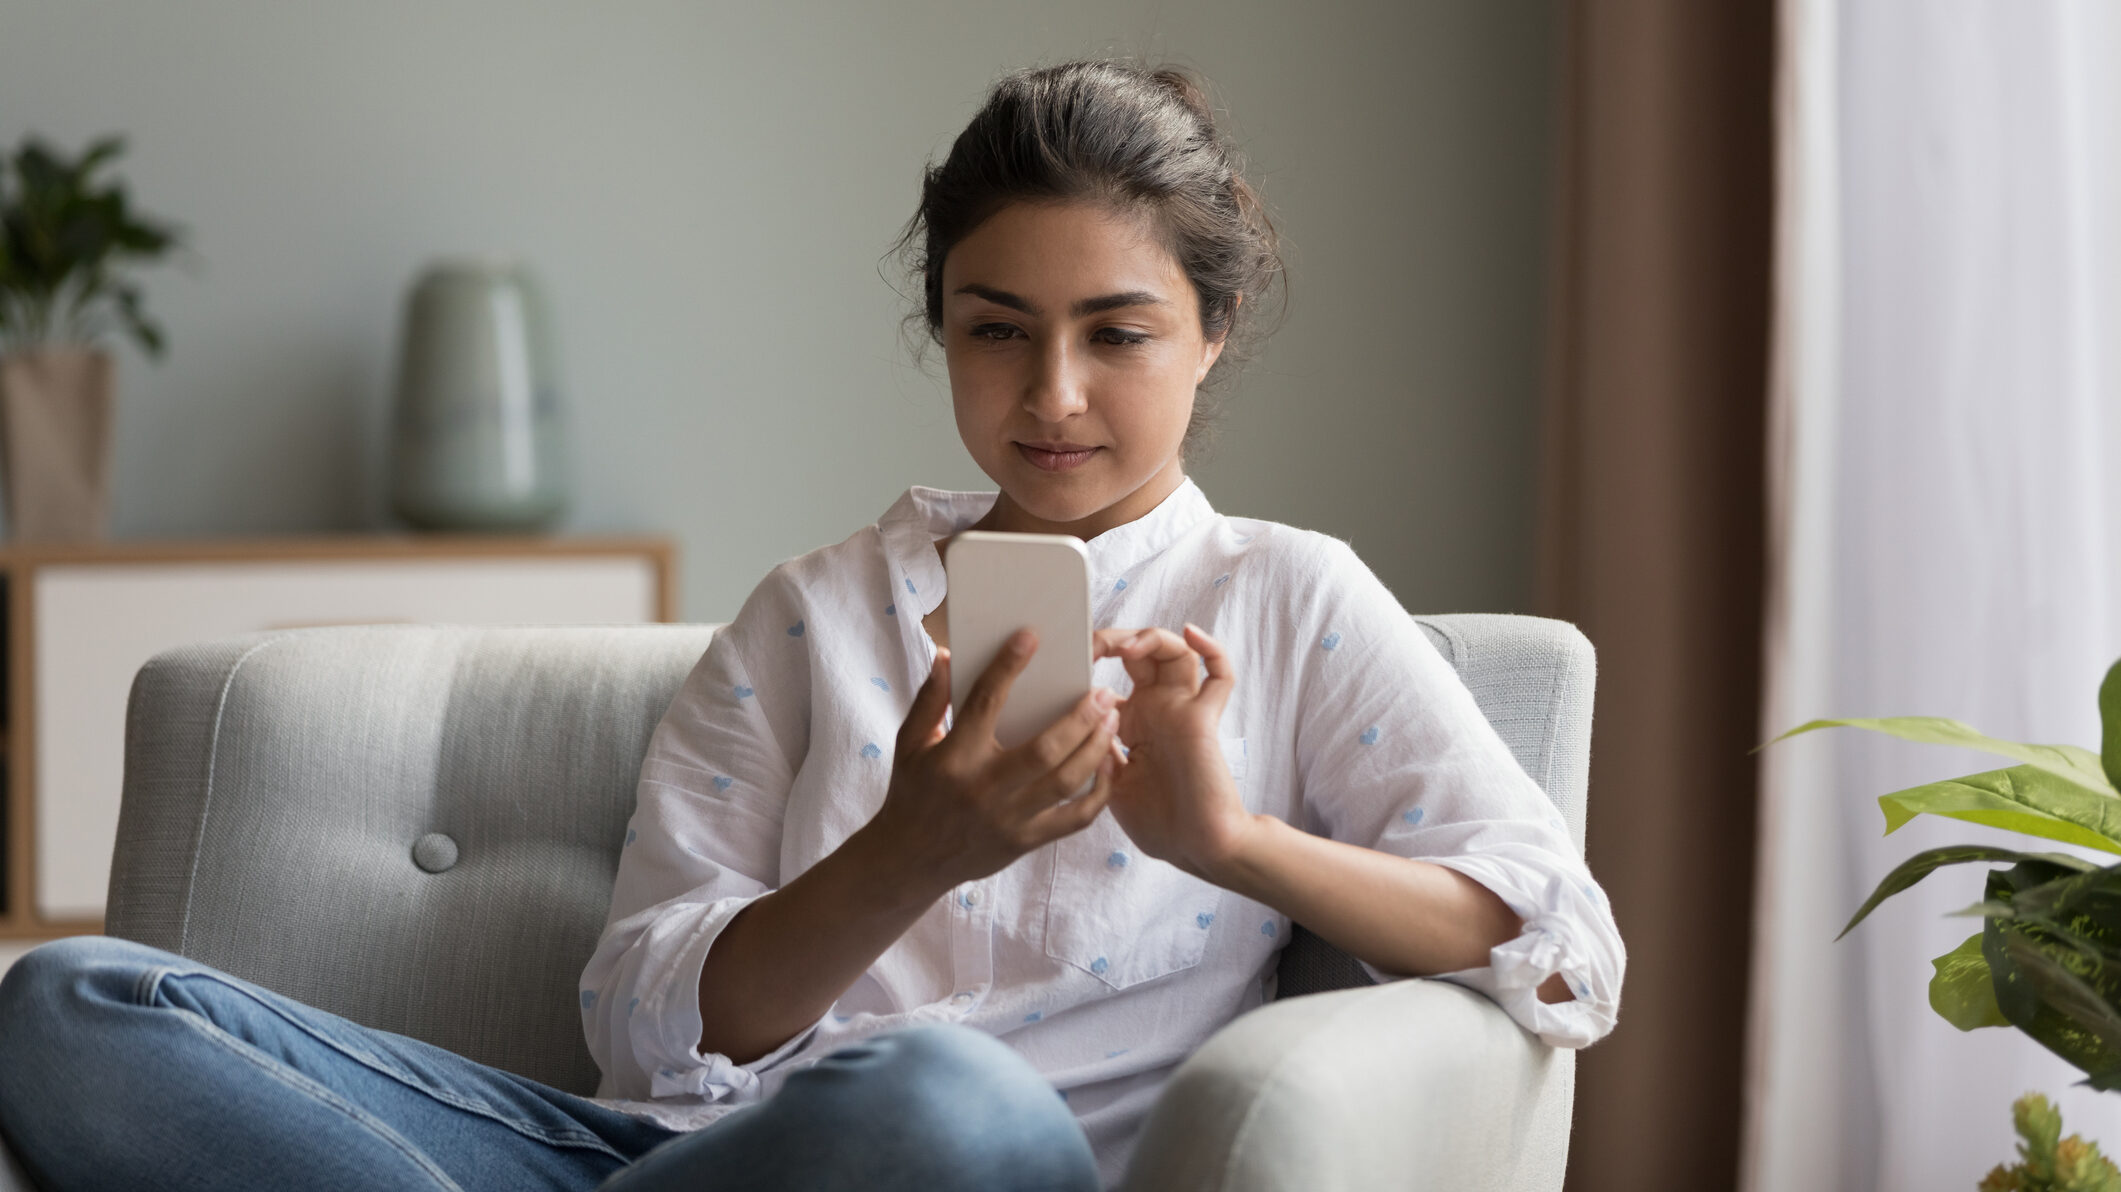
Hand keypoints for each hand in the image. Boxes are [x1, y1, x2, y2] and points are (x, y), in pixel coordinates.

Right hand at [861, 630, 1121, 892]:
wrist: (909, 861)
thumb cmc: (911, 794)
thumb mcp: (909, 744)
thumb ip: (930, 700)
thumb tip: (947, 655)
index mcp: (953, 757)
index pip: (984, 703)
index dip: (1007, 667)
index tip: (1030, 638)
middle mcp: (983, 789)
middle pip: (1043, 749)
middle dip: (1078, 717)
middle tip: (1100, 691)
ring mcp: (1008, 819)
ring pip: (1065, 782)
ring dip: (1095, 748)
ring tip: (1111, 719)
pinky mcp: (1025, 842)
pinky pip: (1074, 819)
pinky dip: (1098, 793)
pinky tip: (1108, 765)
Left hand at [1093, 623, 1257, 879]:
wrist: (1197, 849)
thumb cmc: (1159, 824)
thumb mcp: (1110, 784)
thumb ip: (1096, 752)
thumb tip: (1071, 722)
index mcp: (1133, 725)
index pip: (1111, 680)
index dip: (1091, 665)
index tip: (1066, 659)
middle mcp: (1158, 712)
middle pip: (1143, 657)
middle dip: (1119, 641)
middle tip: (1095, 643)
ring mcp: (1183, 711)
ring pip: (1178, 655)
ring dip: (1154, 640)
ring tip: (1127, 647)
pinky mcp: (1205, 719)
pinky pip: (1220, 677)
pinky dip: (1213, 650)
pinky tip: (1193, 634)